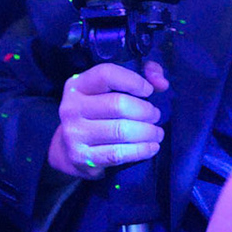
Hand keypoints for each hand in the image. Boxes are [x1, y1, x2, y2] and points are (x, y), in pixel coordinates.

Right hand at [48, 60, 169, 179]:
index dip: (133, 80)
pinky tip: (151, 147)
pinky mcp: (82, 157)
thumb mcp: (112, 89)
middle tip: (155, 116)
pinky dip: (141, 150)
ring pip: (121, 130)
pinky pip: (118, 153)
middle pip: (118, 104)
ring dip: (147, 132)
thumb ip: (141, 75)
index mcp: (78, 85)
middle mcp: (71, 107)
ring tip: (156, 132)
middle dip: (145, 111)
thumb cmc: (98, 114)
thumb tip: (161, 83)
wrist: (69, 150)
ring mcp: (75, 133)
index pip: (106, 74)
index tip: (148, 91)